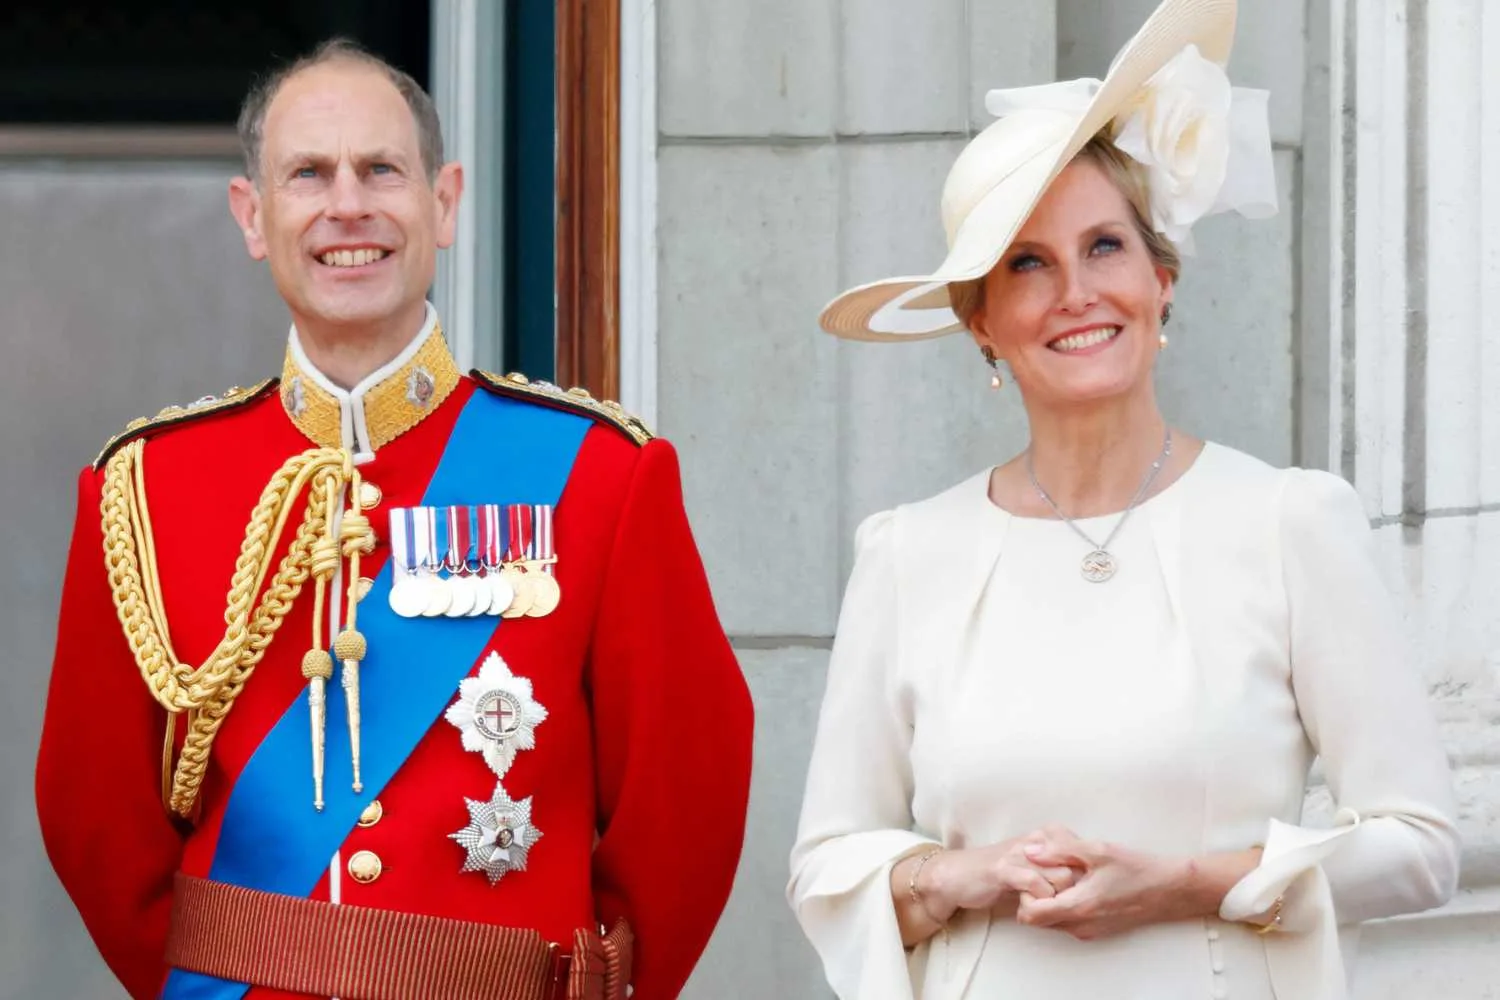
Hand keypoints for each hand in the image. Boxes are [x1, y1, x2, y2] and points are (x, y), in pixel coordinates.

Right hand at [921, 834, 1080, 920]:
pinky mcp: (1004, 869)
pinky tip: (1026, 906)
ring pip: (1061, 877)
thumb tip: (1086, 882)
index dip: (1081, 879)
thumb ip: (1055, 868)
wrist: (956, 876)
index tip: (1069, 894)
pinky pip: (1036, 885)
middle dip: (1071, 892)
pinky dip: (1038, 901)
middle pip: (1076, 868)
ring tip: (1040, 906)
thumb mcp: (1030, 865)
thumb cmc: (997, 874)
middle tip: (1055, 905)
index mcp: (1042, 837)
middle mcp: (1034, 841)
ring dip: (1055, 899)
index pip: (1081, 854)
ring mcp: (1019, 854)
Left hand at [1014, 829, 1186, 939]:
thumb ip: (1060, 850)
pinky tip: (1077, 884)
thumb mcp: (1098, 850)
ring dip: (1048, 901)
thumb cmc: (1137, 869)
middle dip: (1033, 896)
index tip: (1036, 873)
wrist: (1170, 890)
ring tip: (1063, 875)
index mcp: (1079, 907)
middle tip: (1046, 872)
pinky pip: (1067, 922)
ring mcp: (1089, 931)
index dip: (1024, 893)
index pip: (1030, 915)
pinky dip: (1063, 905)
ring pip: (1050, 922)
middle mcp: (1081, 926)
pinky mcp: (1096, 930)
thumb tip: (1030, 850)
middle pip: (1036, 920)